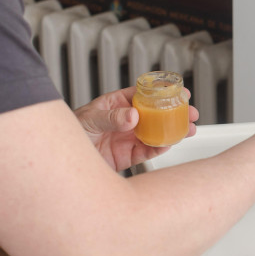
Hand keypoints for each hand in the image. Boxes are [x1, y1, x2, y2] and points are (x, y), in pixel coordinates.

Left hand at [74, 87, 198, 170]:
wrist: (63, 163)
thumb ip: (111, 118)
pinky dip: (160, 148)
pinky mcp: (127, 157)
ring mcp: (128, 139)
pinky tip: (169, 144)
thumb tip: (133, 116)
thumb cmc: (70, 132)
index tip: (179, 92)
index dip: (163, 93)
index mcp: (117, 104)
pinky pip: (148, 151)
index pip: (144, 95)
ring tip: (188, 130)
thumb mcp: (89, 119)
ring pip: (156, 133)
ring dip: (173, 131)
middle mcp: (126, 121)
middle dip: (175, 113)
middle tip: (191, 113)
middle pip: (156, 114)